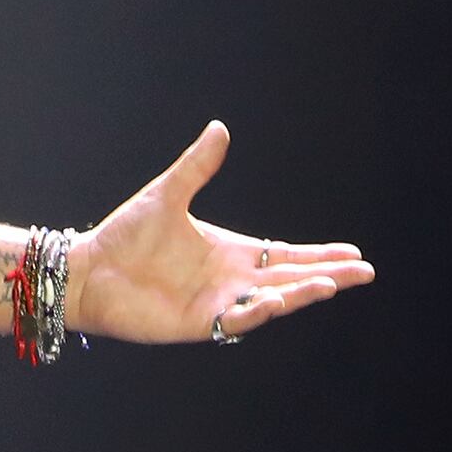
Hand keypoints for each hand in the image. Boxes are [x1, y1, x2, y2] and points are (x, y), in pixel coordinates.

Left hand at [67, 122, 373, 343]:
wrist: (87, 269)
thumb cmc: (124, 236)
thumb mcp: (167, 195)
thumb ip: (197, 167)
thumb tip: (220, 128)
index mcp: (228, 252)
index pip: (284, 256)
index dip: (318, 256)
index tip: (352, 253)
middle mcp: (227, 280)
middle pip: (288, 279)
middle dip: (326, 276)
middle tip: (364, 273)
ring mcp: (215, 303)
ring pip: (270, 301)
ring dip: (300, 294)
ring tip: (333, 285)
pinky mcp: (196, 323)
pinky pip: (235, 319)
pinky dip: (258, 311)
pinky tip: (279, 300)